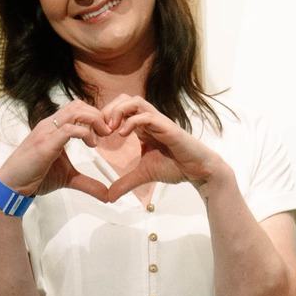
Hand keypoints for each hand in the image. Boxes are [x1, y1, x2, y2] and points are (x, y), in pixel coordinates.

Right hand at [0, 99, 111, 196]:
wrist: (13, 185)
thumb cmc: (35, 177)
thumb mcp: (69, 179)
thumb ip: (88, 183)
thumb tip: (107, 195)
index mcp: (53, 127)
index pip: (77, 109)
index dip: (95, 116)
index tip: (105, 132)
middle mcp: (49, 125)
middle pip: (78, 105)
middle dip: (98, 116)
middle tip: (107, 133)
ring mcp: (46, 132)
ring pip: (75, 111)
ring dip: (94, 120)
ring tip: (101, 137)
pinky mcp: (45, 144)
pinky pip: (68, 129)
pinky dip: (85, 134)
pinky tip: (91, 144)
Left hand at [97, 94, 226, 202]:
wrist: (198, 170)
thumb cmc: (176, 167)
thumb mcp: (144, 175)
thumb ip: (126, 182)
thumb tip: (110, 197)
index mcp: (143, 127)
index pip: (120, 109)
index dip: (106, 117)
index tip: (97, 134)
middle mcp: (150, 120)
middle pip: (125, 99)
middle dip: (109, 110)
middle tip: (100, 129)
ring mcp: (159, 122)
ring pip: (135, 101)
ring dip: (119, 111)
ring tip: (110, 128)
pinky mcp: (167, 127)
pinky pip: (146, 116)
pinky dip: (132, 121)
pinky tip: (123, 134)